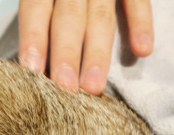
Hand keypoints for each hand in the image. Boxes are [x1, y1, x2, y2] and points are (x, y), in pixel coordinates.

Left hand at [0, 0, 153, 94]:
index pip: (36, 7)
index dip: (34, 36)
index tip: (31, 67)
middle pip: (69, 17)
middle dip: (67, 53)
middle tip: (66, 88)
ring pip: (100, 15)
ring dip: (98, 51)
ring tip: (94, 87)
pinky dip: (141, 21)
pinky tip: (142, 51)